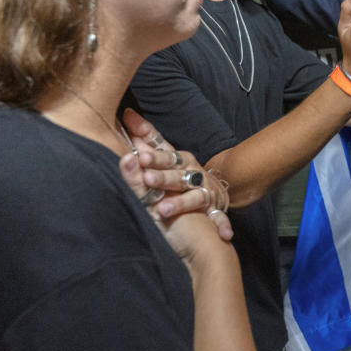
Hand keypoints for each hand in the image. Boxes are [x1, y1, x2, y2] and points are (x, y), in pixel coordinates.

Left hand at [122, 109, 232, 240]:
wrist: (213, 193)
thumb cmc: (181, 176)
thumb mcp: (164, 159)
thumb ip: (145, 142)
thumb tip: (126, 116)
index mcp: (178, 159)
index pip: (161, 148)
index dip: (149, 145)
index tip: (138, 148)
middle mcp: (192, 172)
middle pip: (176, 172)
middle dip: (162, 174)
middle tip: (147, 177)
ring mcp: (205, 190)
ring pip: (193, 195)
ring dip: (180, 202)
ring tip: (163, 210)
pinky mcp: (215, 208)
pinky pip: (219, 218)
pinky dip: (222, 224)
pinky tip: (224, 234)